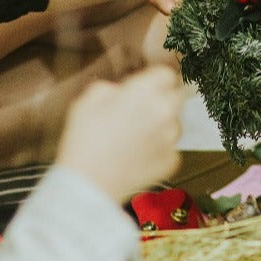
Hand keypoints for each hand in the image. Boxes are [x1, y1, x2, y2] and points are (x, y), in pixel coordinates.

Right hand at [55, 65, 183, 201]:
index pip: (166, 74)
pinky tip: (138, 154)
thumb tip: (121, 91)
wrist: (87, 185)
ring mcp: (170, 138)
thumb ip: (110, 88)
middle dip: (162, 98)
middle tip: (141, 110)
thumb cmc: (83, 143)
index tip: (147, 86)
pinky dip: (159, 149)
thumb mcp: (87, 102)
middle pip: (176, 95)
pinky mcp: (172, 161)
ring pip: (175, 122)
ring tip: (136, 136)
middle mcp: (164, 112)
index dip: (155, 79)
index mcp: (144, 93)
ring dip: (163, 124)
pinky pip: (171, 148)